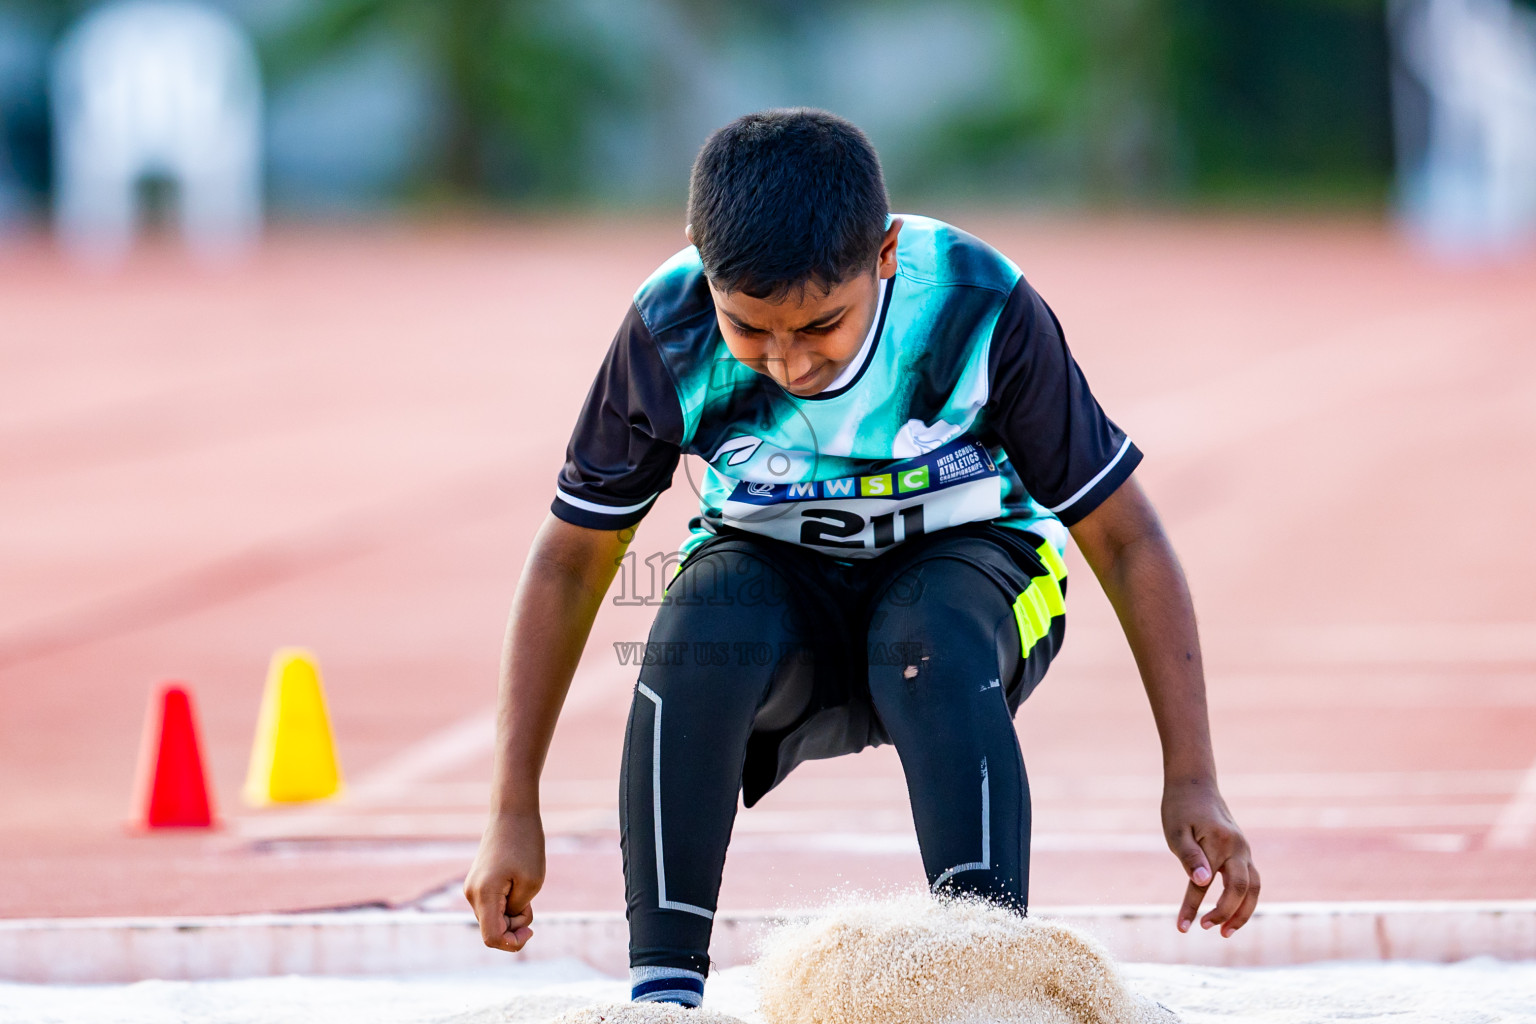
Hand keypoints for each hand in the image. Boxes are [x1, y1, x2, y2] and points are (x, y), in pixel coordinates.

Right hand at [464, 810, 545, 951]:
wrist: (513, 812)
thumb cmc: (526, 845)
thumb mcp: (531, 883)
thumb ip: (516, 911)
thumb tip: (505, 922)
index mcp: (483, 895)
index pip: (492, 938)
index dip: (512, 943)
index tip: (532, 931)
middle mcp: (472, 894)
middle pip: (493, 930)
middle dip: (515, 925)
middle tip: (531, 902)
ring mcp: (472, 887)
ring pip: (493, 918)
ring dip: (513, 913)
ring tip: (526, 889)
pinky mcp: (478, 881)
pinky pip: (492, 905)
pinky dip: (508, 904)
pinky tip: (517, 885)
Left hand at [1162, 781, 1258, 936]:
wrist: (1194, 784)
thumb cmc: (1180, 809)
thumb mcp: (1176, 832)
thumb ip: (1190, 857)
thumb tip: (1202, 882)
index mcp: (1220, 844)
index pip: (1206, 885)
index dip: (1193, 908)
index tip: (1183, 928)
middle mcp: (1238, 848)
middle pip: (1243, 890)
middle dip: (1227, 914)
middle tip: (1208, 929)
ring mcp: (1244, 850)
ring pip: (1254, 887)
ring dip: (1243, 911)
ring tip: (1225, 931)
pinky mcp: (1242, 852)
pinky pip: (1251, 880)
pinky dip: (1244, 898)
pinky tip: (1231, 910)